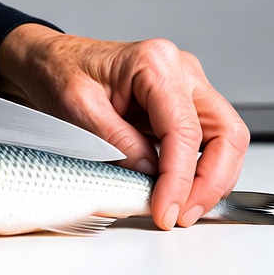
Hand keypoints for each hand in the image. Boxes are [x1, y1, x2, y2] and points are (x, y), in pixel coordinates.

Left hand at [0, 24, 249, 229]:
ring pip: (224, 137)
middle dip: (211, 181)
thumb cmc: (59, 71)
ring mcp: (185, 85)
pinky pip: (206, 139)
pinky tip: (178, 190)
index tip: (166, 210)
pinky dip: (199, 169)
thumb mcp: (78, 108)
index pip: (184, 130)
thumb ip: (119, 142)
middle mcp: (180, 69)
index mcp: (154, 62)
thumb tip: (152, 176)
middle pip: (225, 132)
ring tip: (182, 208)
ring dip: (210, 178)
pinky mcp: (181, 102)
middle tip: (184, 214)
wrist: (48, 60)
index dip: (179, 179)